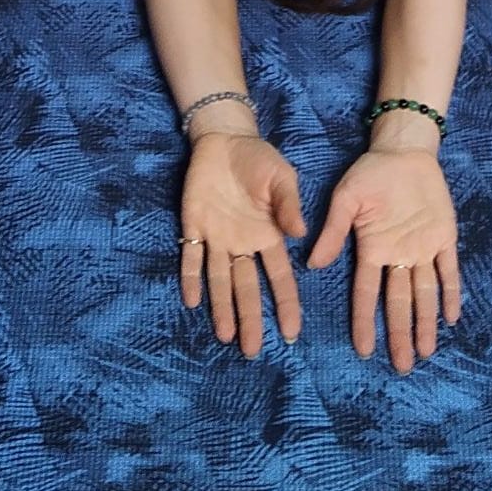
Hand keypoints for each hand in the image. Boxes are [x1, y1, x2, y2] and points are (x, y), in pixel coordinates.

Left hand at [179, 133, 306, 356]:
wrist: (224, 139)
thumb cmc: (258, 159)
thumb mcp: (281, 176)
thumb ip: (288, 203)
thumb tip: (299, 233)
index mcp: (269, 235)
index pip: (279, 277)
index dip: (286, 304)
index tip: (291, 333)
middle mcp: (243, 244)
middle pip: (247, 288)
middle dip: (250, 319)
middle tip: (252, 351)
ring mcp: (217, 237)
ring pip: (220, 280)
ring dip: (221, 308)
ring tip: (225, 336)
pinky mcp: (194, 226)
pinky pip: (192, 257)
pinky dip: (191, 278)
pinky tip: (193, 301)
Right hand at [305, 146, 461, 372]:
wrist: (403, 149)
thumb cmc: (371, 172)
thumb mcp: (346, 198)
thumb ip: (333, 231)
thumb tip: (312, 265)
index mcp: (371, 249)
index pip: (366, 294)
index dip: (365, 322)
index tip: (364, 350)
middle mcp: (397, 256)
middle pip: (398, 302)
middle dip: (400, 334)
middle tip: (403, 366)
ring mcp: (422, 247)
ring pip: (423, 293)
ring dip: (425, 322)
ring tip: (426, 351)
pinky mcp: (444, 236)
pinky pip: (448, 269)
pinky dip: (450, 292)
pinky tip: (450, 316)